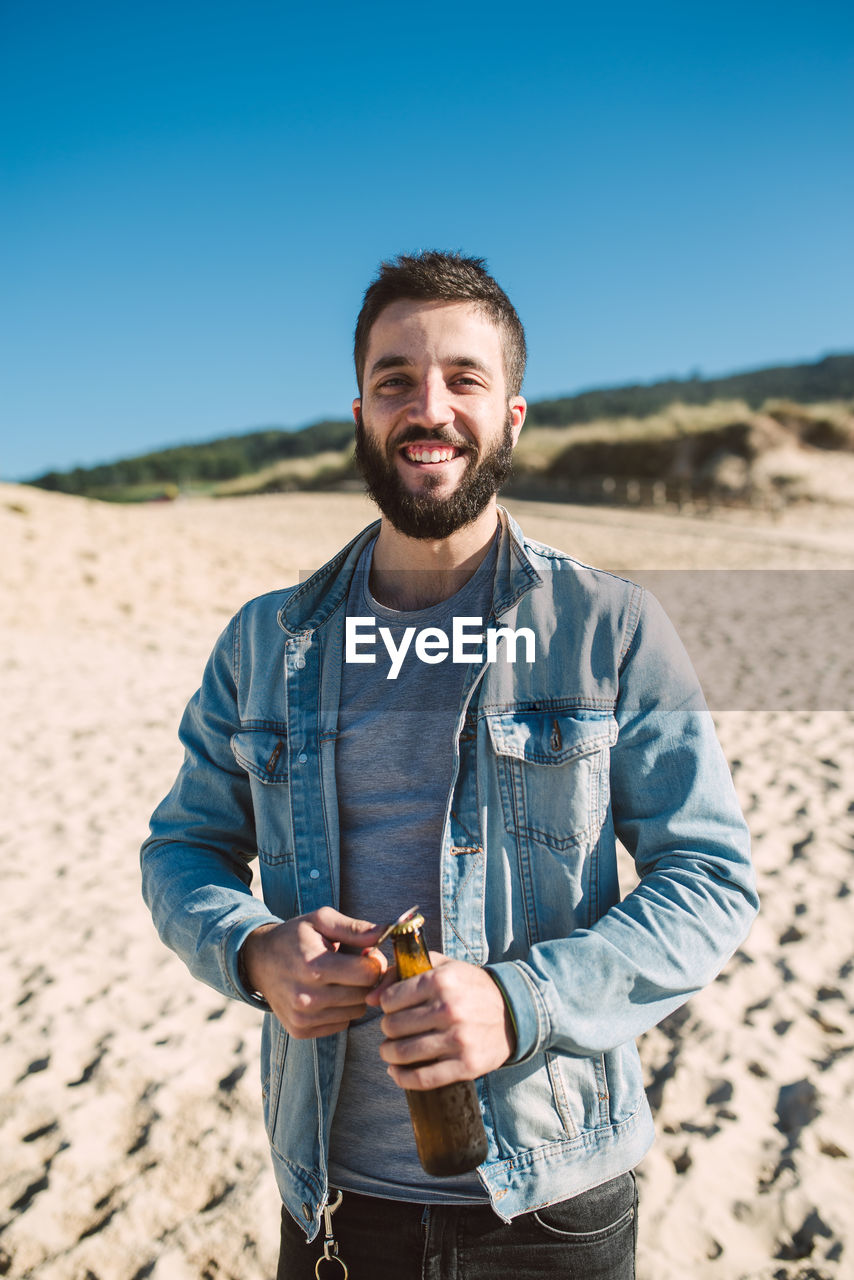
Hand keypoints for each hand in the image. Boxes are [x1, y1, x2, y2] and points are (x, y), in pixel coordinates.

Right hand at [240, 907, 387, 1038]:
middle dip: (365, 979)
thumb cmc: (294, 937)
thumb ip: (355, 928)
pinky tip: (327, 993)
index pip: (368, 974)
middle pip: (364, 995)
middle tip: (351, 966)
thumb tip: (386, 932)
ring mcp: (303, 1018)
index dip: (373, 962)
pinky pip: (341, 1024)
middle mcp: (308, 998)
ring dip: (354, 995)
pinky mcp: (300, 1031)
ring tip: (337, 978)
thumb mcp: (321, 920)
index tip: (365, 954)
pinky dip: (340, 1010)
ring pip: (356, 1012)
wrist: (257, 961)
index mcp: (315, 967)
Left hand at [366, 954, 514, 1089]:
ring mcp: (458, 1039)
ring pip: (403, 1053)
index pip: (391, 999)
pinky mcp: (465, 1065)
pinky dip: (402, 1078)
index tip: (392, 1008)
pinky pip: (422, 1078)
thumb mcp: (443, 967)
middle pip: (393, 1026)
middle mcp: (449, 1009)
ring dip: (389, 1054)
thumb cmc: (470, 987)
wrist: (513, 1013)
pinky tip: (396, 1072)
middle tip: (393, 1030)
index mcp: (441, 981)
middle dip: (387, 1029)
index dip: (386, 1005)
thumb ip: (403, 972)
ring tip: (390, 1051)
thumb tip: (370, 997)